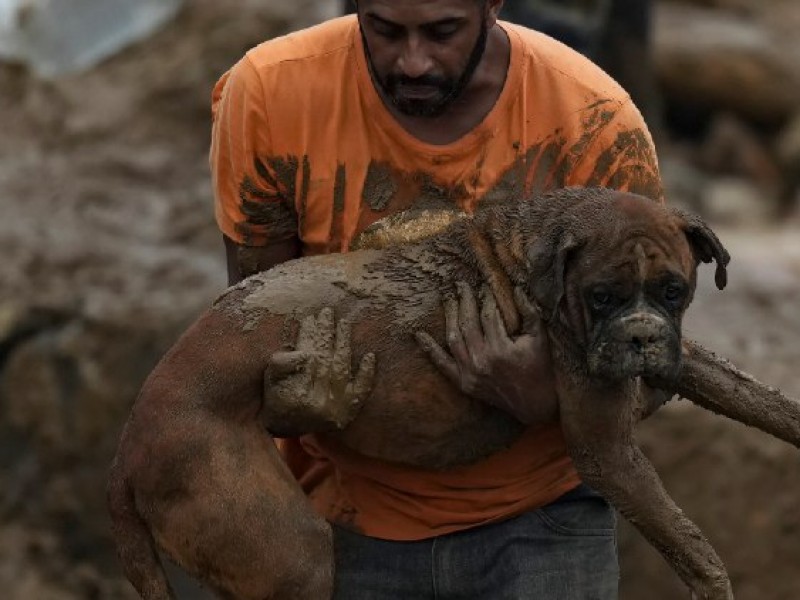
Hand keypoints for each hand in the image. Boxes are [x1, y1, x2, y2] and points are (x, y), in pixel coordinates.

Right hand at [263, 307, 375, 434]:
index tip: (310, 317)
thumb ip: (281, 365)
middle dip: (326, 333)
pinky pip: (361, 390)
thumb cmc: (274, 398)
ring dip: (343, 342)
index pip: (306, 356)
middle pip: (325, 358)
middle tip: (327, 312)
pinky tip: (370, 356)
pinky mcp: (348, 411)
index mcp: (297, 394)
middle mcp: (320, 402)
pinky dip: (366, 373)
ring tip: (343, 322)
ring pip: (342, 367)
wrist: (285, 428)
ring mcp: (337, 407)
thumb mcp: (270, 380)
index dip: (308, 335)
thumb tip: (304, 354)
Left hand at [415, 282, 557, 424]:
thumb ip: (530, 312)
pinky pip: (442, 364)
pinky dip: (429, 349)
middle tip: (461, 283)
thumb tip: (517, 288)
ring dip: (449, 315)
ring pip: (454, 338)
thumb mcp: (540, 338)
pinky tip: (419, 334)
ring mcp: (470, 373)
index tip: (484, 285)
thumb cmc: (540, 368)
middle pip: (467, 322)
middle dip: (464, 300)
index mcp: (501, 349)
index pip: (488, 314)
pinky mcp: (463, 383)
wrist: (534, 404)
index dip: (486, 297)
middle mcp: (482, 361)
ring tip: (448, 297)